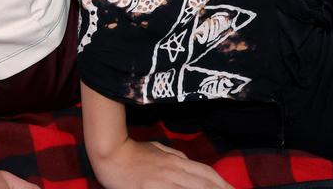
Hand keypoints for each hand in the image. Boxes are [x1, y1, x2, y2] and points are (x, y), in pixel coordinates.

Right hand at [90, 137, 232, 188]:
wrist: (110, 153)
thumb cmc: (133, 151)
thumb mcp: (158, 149)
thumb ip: (174, 156)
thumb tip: (188, 162)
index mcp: (176, 161)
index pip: (206, 174)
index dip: (222, 184)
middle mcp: (174, 171)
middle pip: (204, 184)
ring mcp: (164, 181)